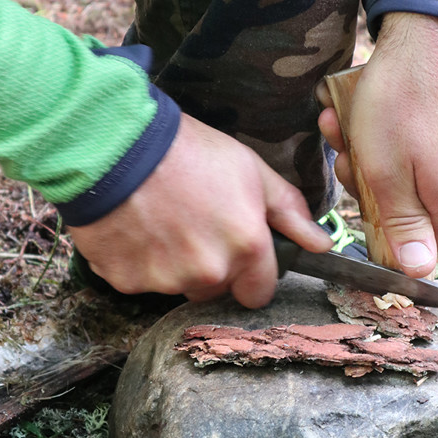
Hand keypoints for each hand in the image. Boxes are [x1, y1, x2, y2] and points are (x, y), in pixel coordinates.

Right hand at [67, 113, 333, 307]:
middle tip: (196, 224)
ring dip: (175, 265)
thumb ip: (289, 212)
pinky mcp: (125, 280)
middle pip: (218, 289)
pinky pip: (141, 280)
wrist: (117, 145)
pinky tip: (136, 227)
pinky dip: (139, 261)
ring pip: (179, 286)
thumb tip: (321, 244)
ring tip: (163, 220)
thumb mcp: (252, 171)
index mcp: (246, 248)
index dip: (252, 274)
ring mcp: (165, 280)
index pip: (259, 293)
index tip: (241, 254)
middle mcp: (208, 273)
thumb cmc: (189, 152)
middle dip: (213, 266)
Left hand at [317, 12, 437, 277]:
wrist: (427, 34)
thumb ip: (401, 226)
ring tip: (343, 128)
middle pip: (416, 213)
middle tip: (346, 157)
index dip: (391, 240)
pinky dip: (388, 141)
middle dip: (372, 190)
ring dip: (371, 160)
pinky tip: (361, 116)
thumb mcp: (384, 171)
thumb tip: (418, 273)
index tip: (363, 209)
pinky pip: (419, 153)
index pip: (428, 251)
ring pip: (411, 179)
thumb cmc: (400, 101)